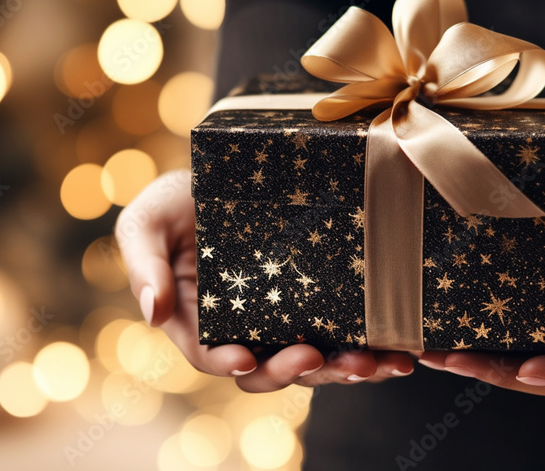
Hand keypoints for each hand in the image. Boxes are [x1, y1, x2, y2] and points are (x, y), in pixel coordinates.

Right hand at [115, 170, 413, 391]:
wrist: (228, 172)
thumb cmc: (176, 200)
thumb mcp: (147, 222)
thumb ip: (144, 266)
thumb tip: (150, 313)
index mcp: (198, 322)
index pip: (211, 355)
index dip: (226, 362)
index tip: (244, 358)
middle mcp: (244, 330)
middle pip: (269, 370)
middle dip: (297, 372)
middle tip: (320, 359)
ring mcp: (285, 320)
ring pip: (316, 361)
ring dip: (346, 369)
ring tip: (378, 364)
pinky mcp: (321, 303)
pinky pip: (345, 334)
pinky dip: (371, 346)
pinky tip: (400, 348)